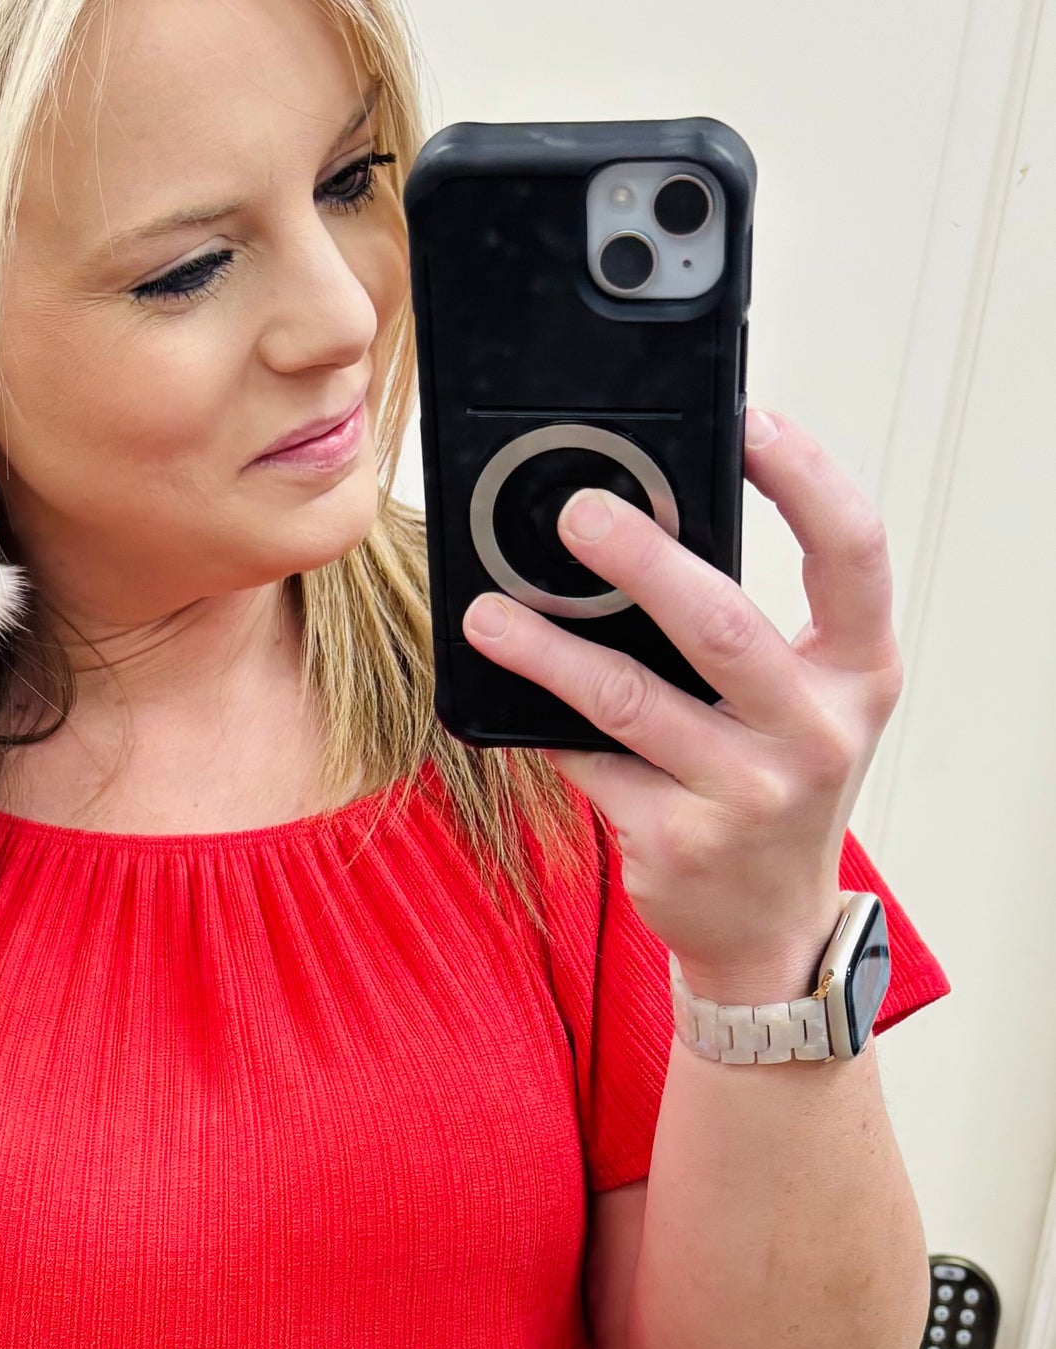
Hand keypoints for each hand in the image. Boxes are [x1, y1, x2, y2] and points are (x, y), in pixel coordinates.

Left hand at [461, 413, 902, 1000]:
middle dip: (643, 559)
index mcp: (859, 672)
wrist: (769, 929)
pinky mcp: (675, 843)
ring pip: (630, 700)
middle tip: (577, 514)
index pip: (853, 550)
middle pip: (723, 623)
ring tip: (489, 615)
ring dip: (548, 650)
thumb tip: (643, 528)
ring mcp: (745, 795)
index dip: (806, 475)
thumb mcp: (803, 702)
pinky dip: (544, 725)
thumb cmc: (777, 784)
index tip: (747, 418)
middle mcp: (814, 733)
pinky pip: (591, 762)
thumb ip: (758, 627)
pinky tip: (505, 697)